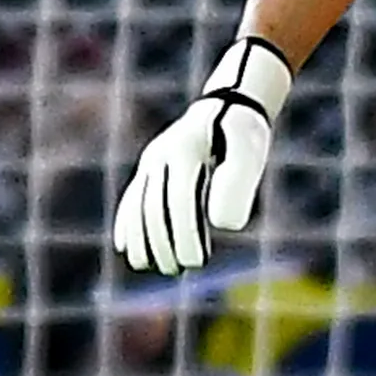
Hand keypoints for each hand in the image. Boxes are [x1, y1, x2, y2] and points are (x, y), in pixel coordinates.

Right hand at [112, 38, 293, 275]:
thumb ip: (237, 185)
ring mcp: (151, 161)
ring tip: (153, 267)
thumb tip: (223, 226)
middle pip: (155, 207)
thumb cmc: (244, 134)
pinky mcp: (148, 167)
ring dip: (142, 240)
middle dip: (163, 243)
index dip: (186, 234)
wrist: (229, 105)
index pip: (181, 201)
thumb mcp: (250, 154)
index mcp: (187, 150)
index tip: (197, 262)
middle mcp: (162, 154)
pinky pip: (131, 199)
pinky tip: (125, 248)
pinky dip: (126, 224)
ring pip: (137, 205)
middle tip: (178, 270)